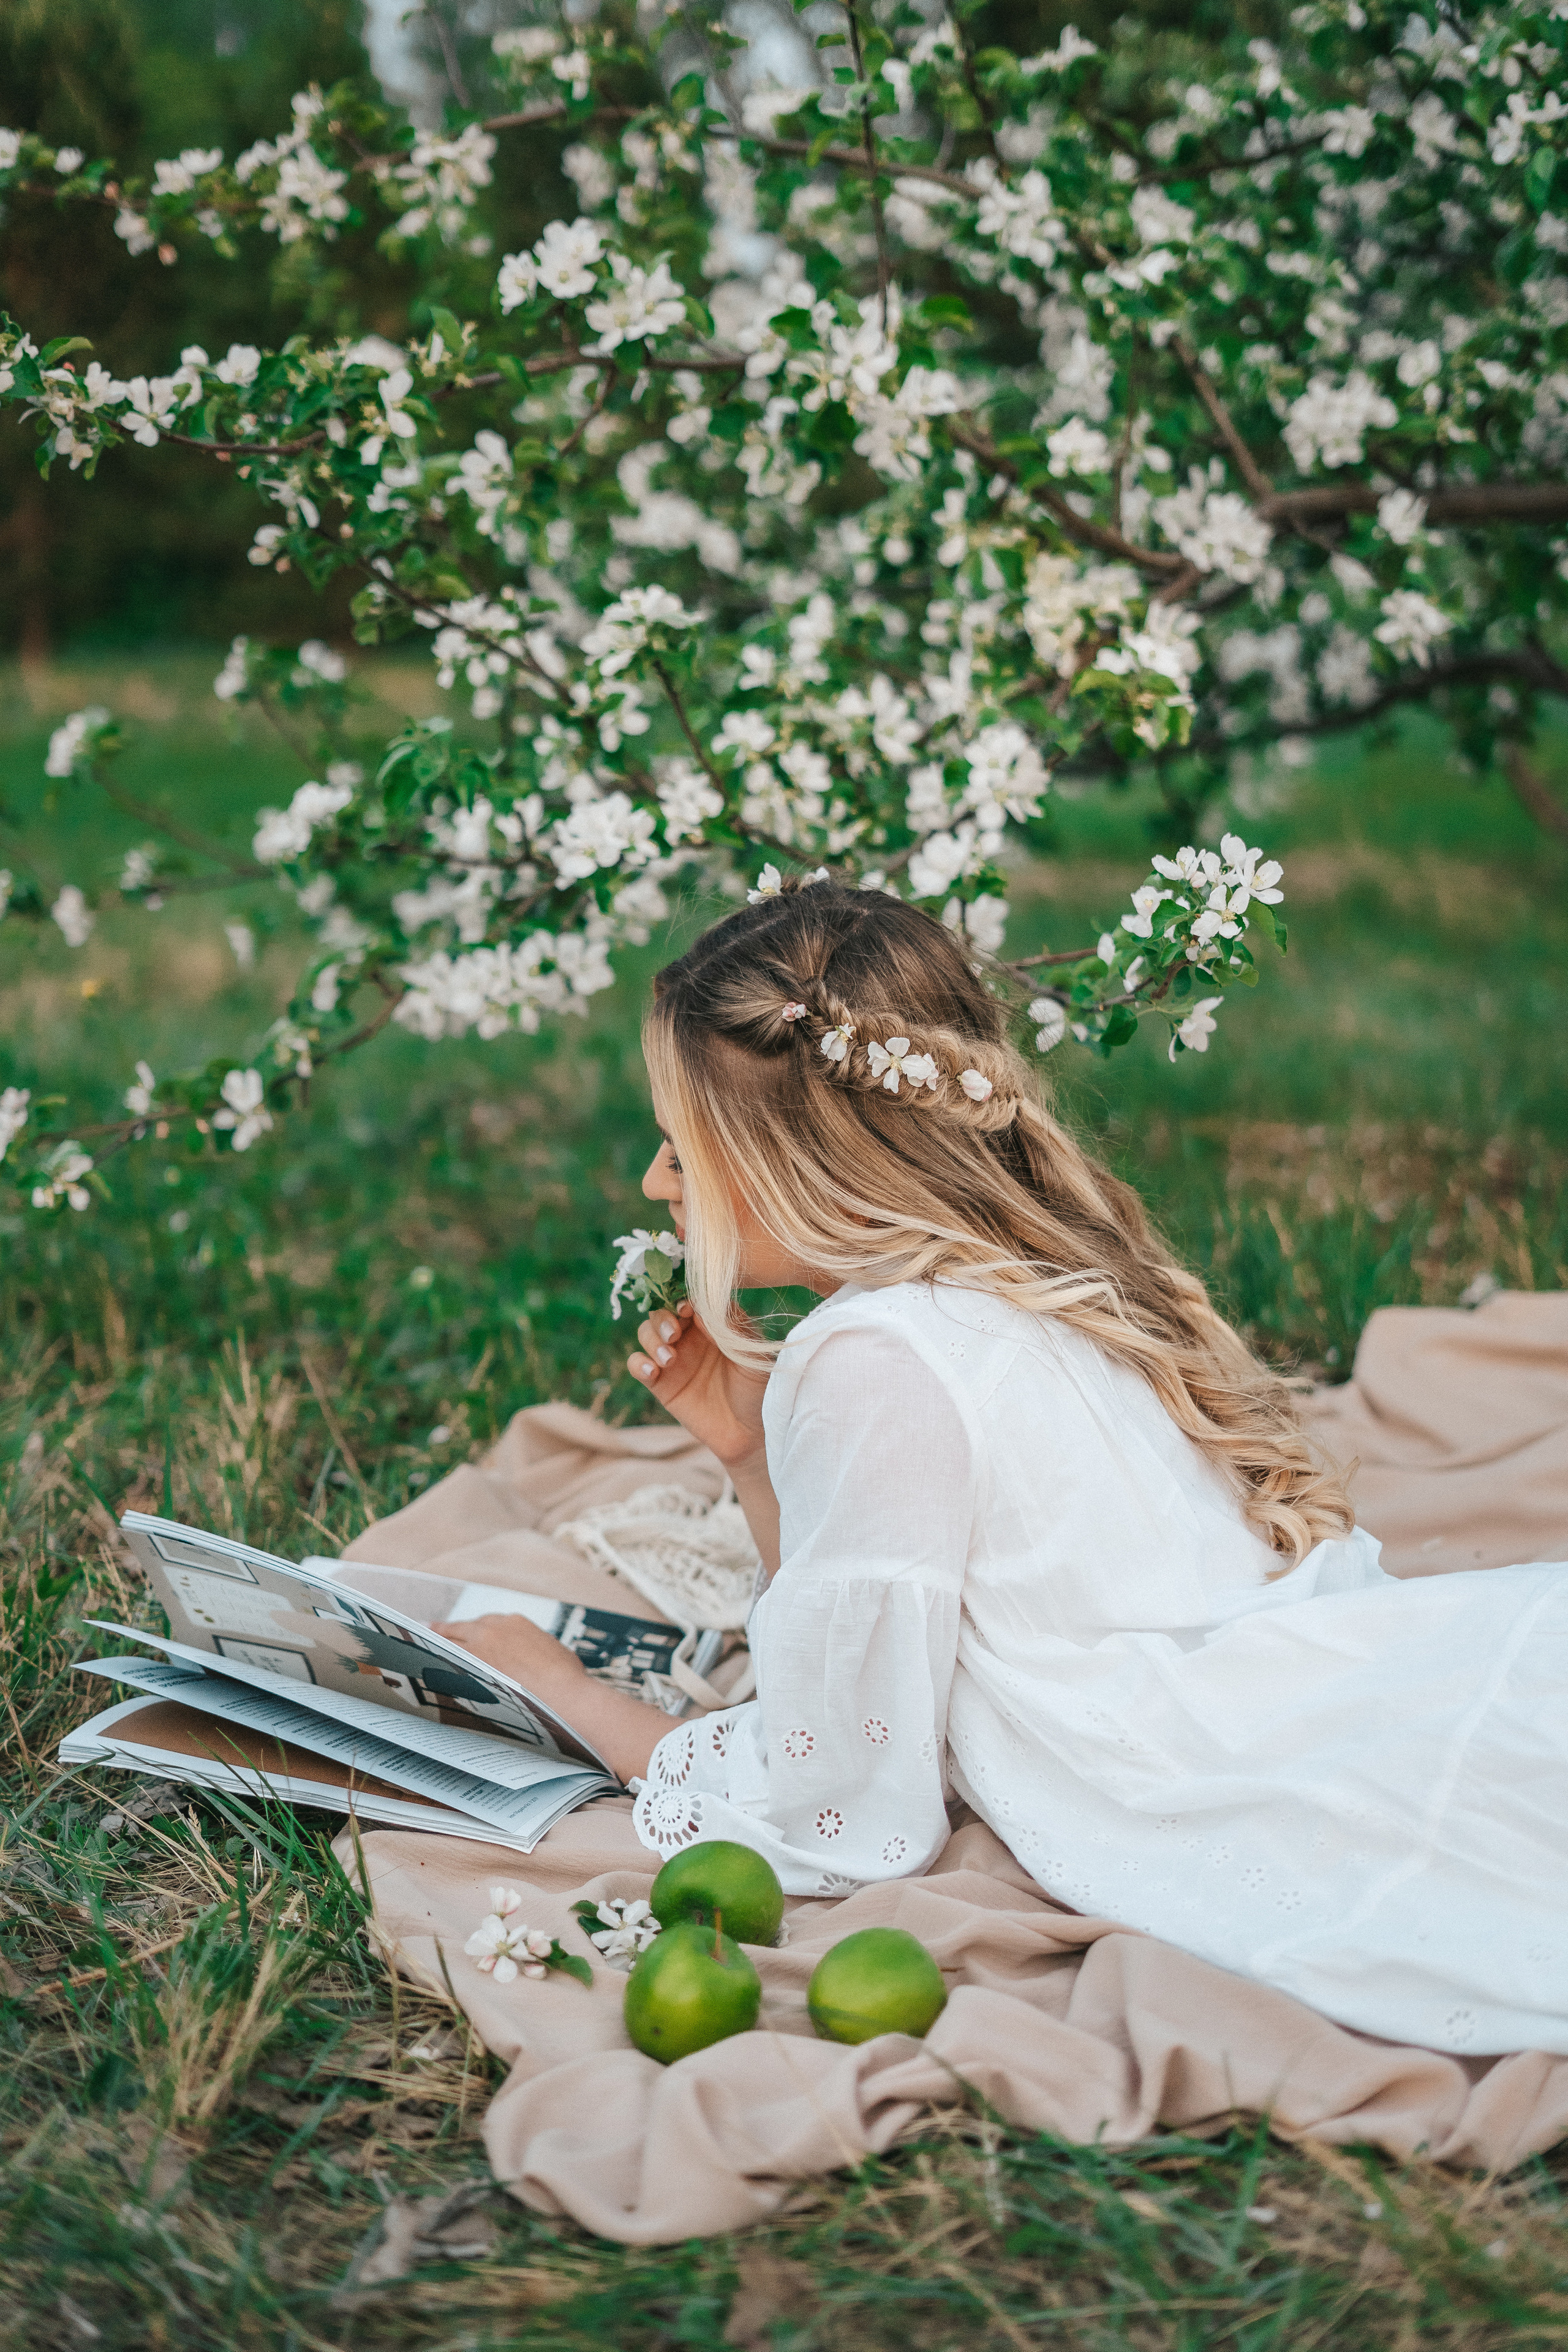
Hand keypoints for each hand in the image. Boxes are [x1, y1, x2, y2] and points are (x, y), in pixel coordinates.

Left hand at [433, 1613, 588, 1699]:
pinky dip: (437, 1664)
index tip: (466, 1634)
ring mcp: (479, 1648)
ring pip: (449, 1641)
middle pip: (463, 1627)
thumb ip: (532, 1649)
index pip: (487, 1623)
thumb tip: (527, 1661)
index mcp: (515, 1623)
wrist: (564, 1695)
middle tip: (431, 1629)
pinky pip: (447, 1663)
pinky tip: (428, 1668)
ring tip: (421, 1645)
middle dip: (447, 1629)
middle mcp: (494, 1630)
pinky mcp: (471, 1669)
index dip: (474, 1630)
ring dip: (437, 1643)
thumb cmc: (567, 1679)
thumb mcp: (551, 1651)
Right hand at [629, 1299, 769, 1473]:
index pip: (690, 1299)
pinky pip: (637, 1364)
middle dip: (663, 1318)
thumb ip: (733, 1328)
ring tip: (669, 1359)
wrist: (749, 1433)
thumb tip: (704, 1307)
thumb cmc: (758, 1391)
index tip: (687, 1308)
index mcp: (713, 1325)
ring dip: (652, 1339)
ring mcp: (673, 1359)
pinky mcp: (660, 1383)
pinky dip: (638, 1362)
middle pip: (663, 1312)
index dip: (683, 1298)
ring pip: (647, 1333)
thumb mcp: (753, 1356)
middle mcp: (690, 1337)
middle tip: (674, 1333)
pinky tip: (652, 1370)